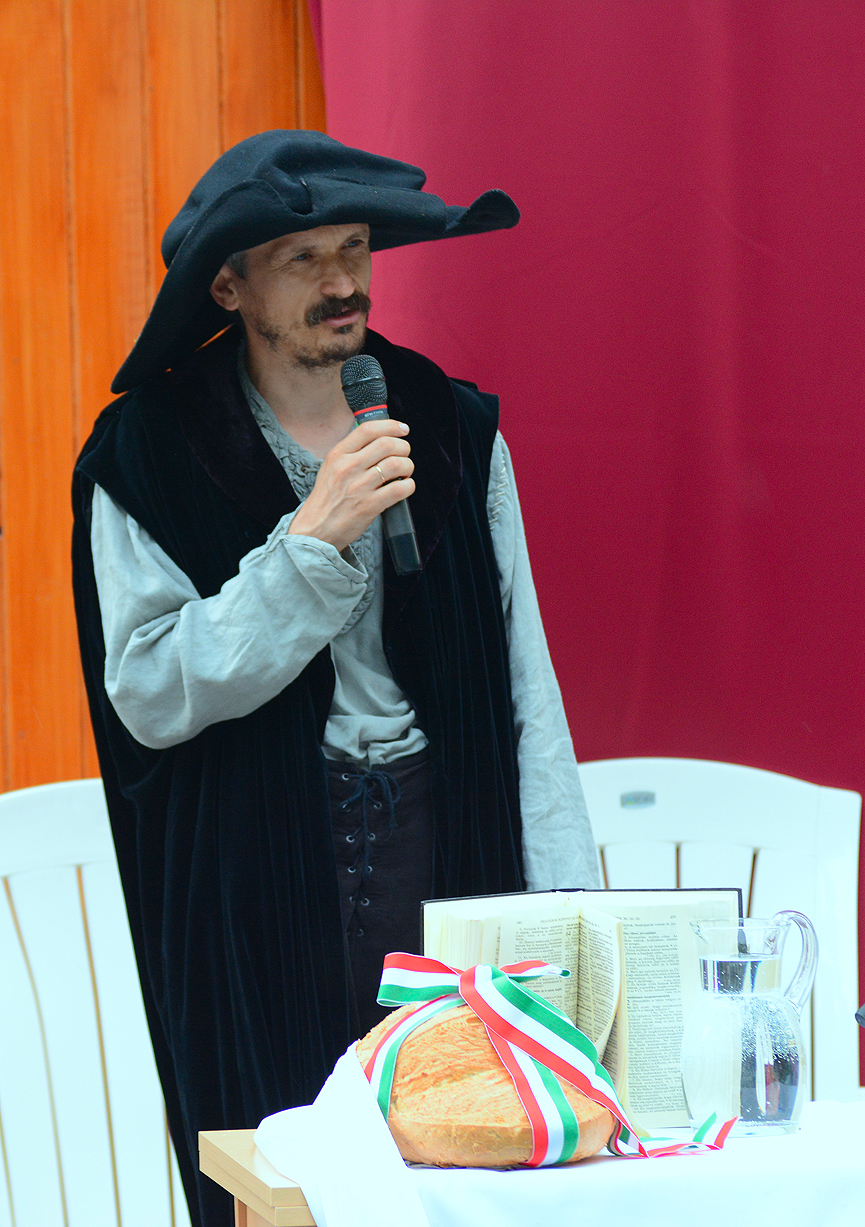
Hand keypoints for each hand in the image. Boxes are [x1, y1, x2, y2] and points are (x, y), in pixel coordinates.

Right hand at [288, 419, 414, 552]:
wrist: (314, 529)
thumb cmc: (326, 500)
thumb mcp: (331, 468)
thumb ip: (351, 453)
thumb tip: (379, 439)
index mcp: (338, 454)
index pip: (368, 429)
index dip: (391, 426)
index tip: (402, 429)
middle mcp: (348, 467)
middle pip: (387, 444)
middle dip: (403, 447)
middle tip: (404, 455)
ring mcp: (359, 486)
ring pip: (397, 464)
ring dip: (408, 466)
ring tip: (405, 472)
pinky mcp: (370, 506)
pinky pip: (400, 489)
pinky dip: (408, 486)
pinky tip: (404, 487)